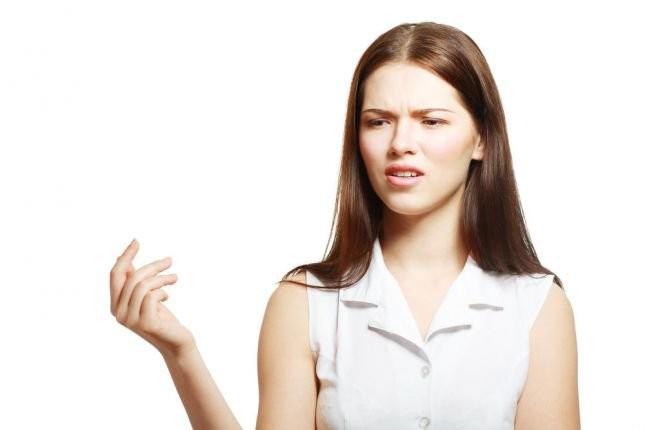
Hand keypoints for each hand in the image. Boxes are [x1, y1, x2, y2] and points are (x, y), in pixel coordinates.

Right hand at [110, 238, 194, 356]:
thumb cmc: (161, 318)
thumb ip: (134, 281)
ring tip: (174, 278)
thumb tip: (124, 258)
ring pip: (143, 285)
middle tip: (170, 261)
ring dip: (162, 278)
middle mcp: (118, 313)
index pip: (115, 275)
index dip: (125, 256)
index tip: (136, 241)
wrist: (176, 342)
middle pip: (131, 277)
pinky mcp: (145, 323)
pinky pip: (152, 296)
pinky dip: (162, 292)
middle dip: (152, 266)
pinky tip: (167, 298)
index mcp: (115, 305)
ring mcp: (130, 320)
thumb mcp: (145, 296)